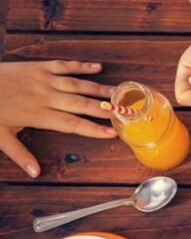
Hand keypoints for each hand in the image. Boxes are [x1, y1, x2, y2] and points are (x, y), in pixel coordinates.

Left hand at [0, 60, 115, 177]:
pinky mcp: (38, 67)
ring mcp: (43, 80)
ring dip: (98, 88)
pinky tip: (97, 67)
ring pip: (76, 84)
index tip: (111, 133)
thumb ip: (19, 154)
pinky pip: (64, 65)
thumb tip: (35, 173)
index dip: (92, 129)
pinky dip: (81, 66)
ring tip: (118, 93)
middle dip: (103, 108)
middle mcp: (45, 96)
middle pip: (80, 104)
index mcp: (39, 115)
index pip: (72, 124)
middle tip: (124, 112)